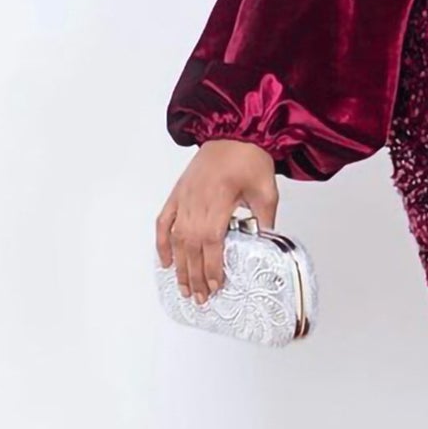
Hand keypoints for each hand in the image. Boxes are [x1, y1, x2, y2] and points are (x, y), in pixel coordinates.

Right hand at [156, 140, 277, 304]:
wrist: (234, 130)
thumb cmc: (250, 157)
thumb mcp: (266, 190)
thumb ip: (265, 218)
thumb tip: (265, 243)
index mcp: (218, 201)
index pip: (211, 243)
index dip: (211, 267)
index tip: (216, 286)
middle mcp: (196, 202)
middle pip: (191, 247)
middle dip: (195, 275)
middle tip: (201, 298)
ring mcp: (183, 199)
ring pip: (176, 239)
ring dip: (179, 266)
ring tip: (184, 289)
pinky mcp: (177, 194)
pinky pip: (164, 222)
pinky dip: (161, 243)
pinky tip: (164, 262)